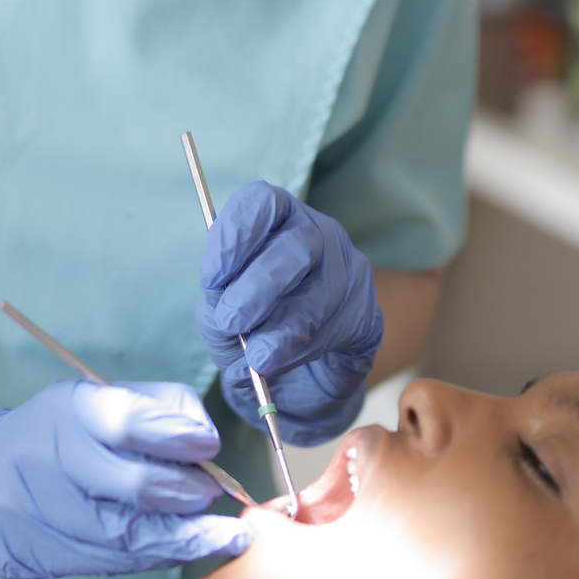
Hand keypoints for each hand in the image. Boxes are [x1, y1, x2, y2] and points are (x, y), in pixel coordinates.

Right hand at [0, 378, 248, 578]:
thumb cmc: (55, 434)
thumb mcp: (94, 399)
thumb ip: (154, 408)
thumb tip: (206, 439)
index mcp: (68, 411)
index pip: (127, 422)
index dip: (176, 436)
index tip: (209, 446)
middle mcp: (52, 461)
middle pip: (134, 486)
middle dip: (186, 494)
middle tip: (213, 493)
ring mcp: (46, 514)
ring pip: (128, 535)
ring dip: (184, 539)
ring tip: (222, 536)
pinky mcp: (47, 555)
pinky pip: (114, 562)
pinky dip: (157, 558)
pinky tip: (186, 551)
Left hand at [195, 183, 384, 446]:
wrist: (296, 375)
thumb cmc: (252, 325)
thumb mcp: (221, 310)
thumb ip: (218, 303)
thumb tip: (228, 311)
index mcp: (274, 220)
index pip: (260, 203)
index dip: (235, 237)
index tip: (211, 278)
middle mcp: (315, 233)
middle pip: (295, 246)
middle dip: (257, 288)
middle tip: (231, 322)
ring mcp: (348, 270)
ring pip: (320, 293)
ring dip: (282, 329)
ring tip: (257, 356)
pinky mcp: (367, 311)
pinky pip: (339, 328)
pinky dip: (304, 349)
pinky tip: (283, 359)